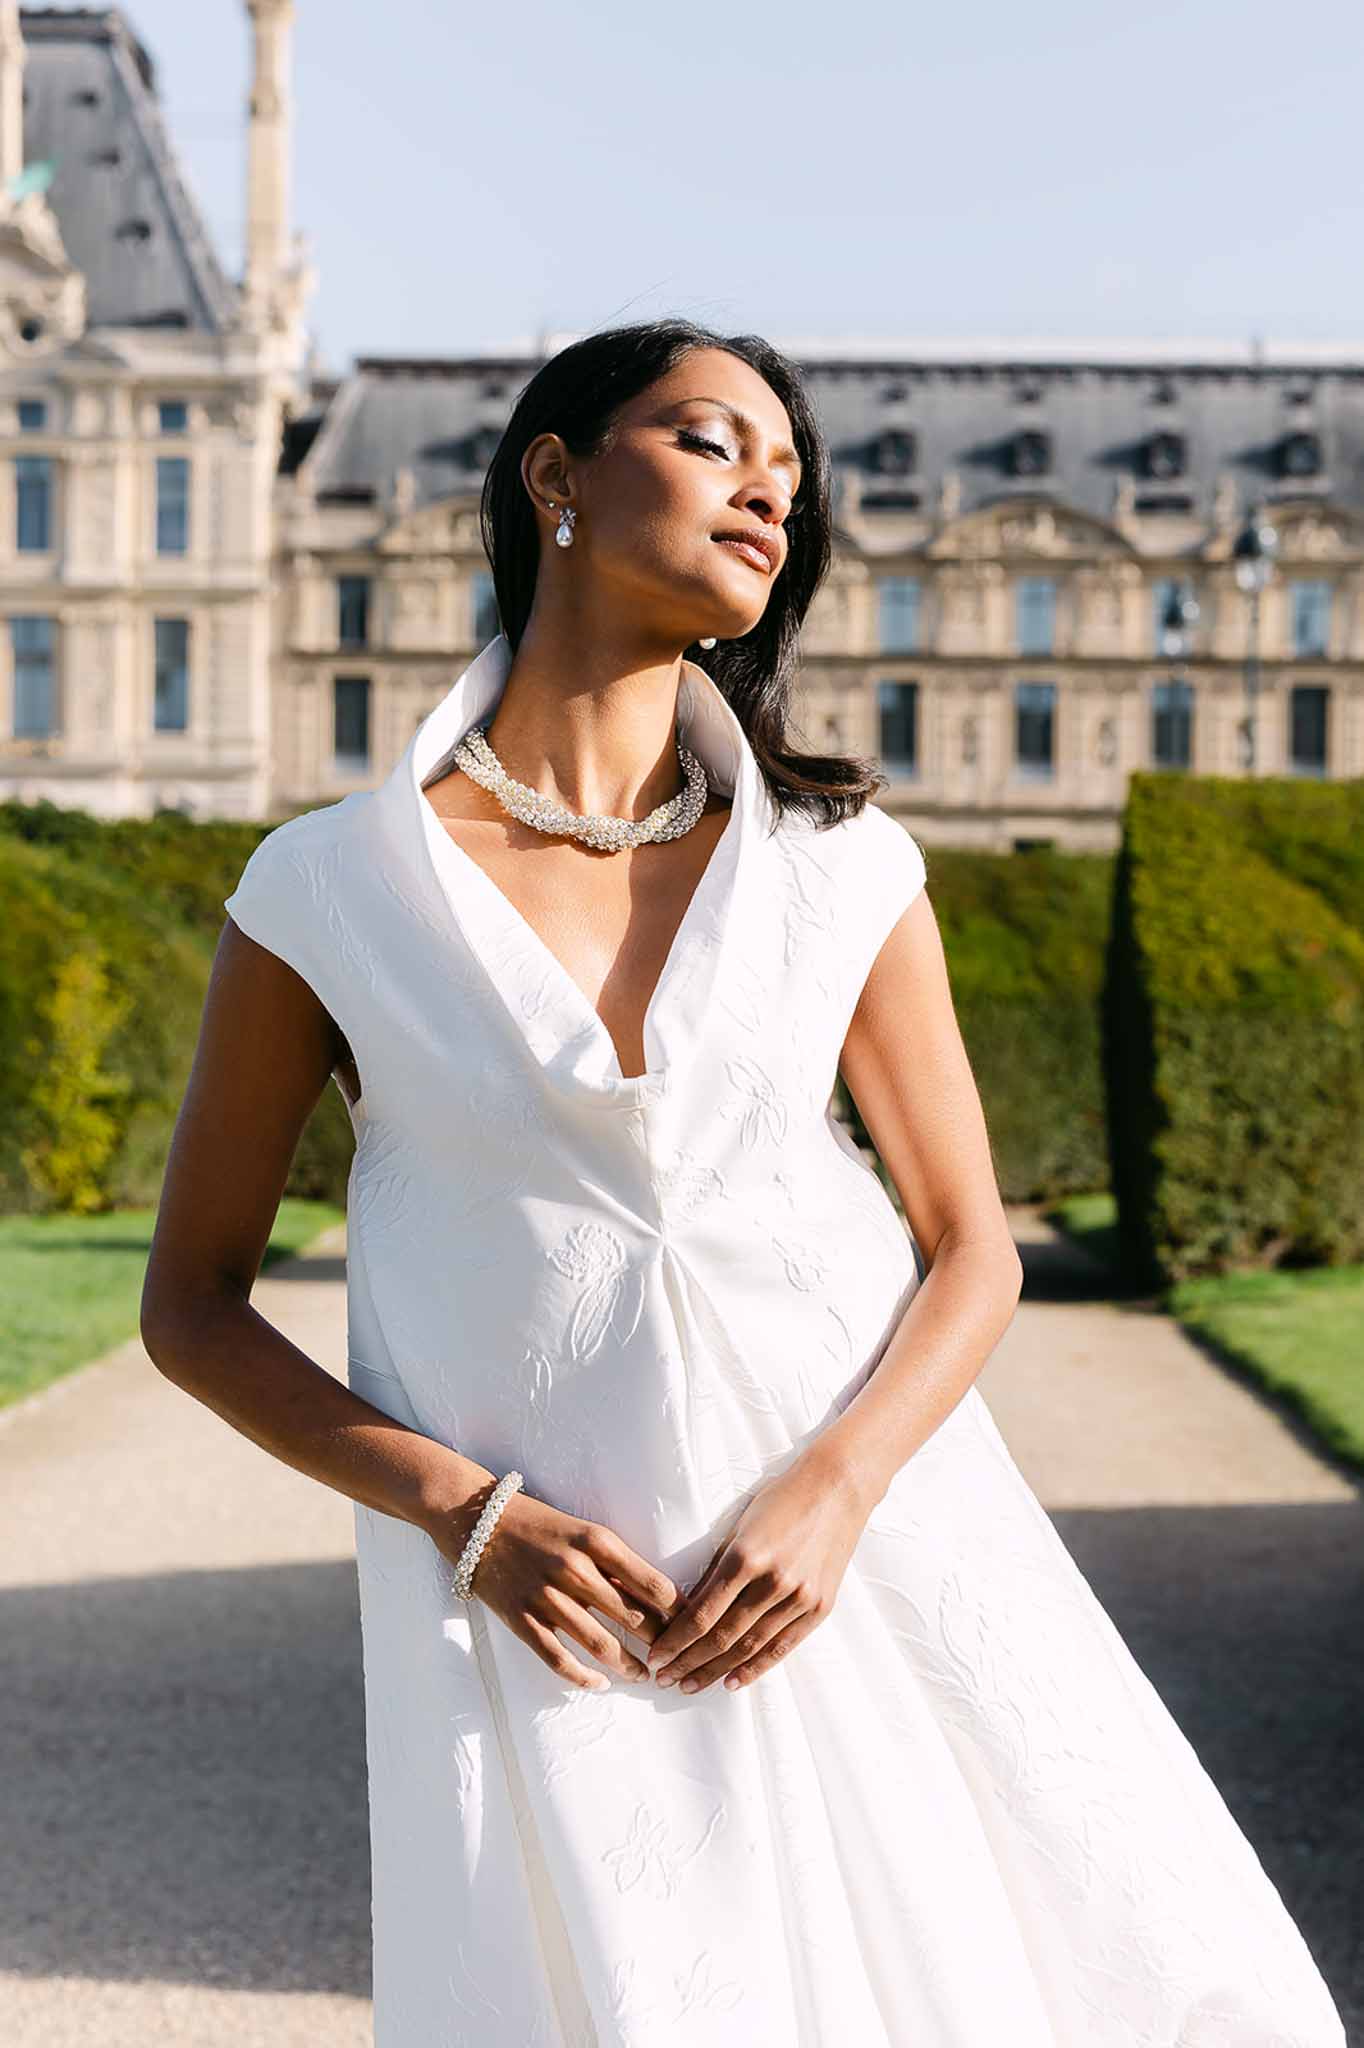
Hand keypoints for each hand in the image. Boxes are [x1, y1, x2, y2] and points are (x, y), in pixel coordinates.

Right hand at [434, 1486, 684, 1691]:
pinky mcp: (522, 1619)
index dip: (679, 1612)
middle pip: (633, 1618)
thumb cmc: (539, 1524)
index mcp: (597, 1541)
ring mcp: (546, 1597)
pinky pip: (559, 1659)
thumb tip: (655, 1598)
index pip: (654, 1585)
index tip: (692, 1627)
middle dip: (660, 1645)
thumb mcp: (583, 1531)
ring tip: (645, 1676)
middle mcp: (575, 1569)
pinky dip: (583, 1677)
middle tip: (675, 1661)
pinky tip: (599, 1684)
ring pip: (600, 1645)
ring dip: (628, 1667)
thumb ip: (614, 1563)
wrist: (477, 1521)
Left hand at [645, 1450, 870, 1694]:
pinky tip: (732, 1683)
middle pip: (722, 1637)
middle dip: (687, 1662)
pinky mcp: (819, 1607)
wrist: (838, 1488)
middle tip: (664, 1678)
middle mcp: (773, 1581)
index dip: (676, 1641)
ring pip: (749, 1648)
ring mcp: (799, 1597)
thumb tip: (688, 1608)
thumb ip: (718, 1568)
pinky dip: (755, 1668)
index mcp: (746, 1556)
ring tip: (689, 1685)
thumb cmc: (782, 1499)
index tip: (656, 1656)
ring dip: (715, 1671)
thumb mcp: (741, 1526)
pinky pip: (782, 1647)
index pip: (702, 1614)